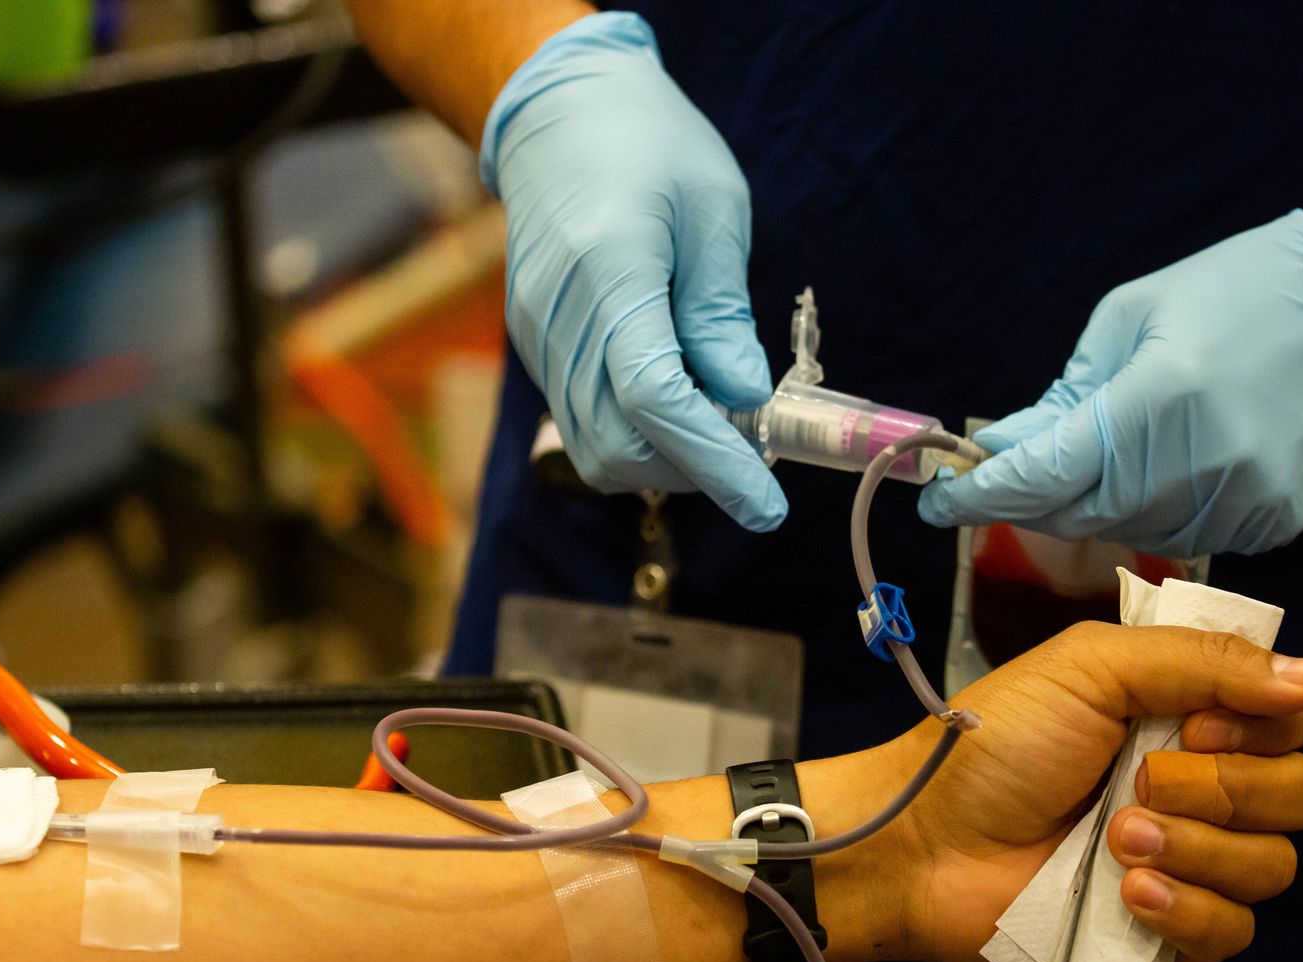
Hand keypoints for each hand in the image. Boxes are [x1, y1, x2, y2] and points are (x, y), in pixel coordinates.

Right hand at [482, 13, 785, 529]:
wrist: (558, 111)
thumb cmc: (649, 144)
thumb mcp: (713, 210)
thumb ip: (721, 312)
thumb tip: (744, 399)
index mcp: (612, 274)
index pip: (658, 402)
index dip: (716, 465)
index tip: (768, 508)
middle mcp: (561, 318)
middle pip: (619, 446)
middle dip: (691, 469)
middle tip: (752, 447)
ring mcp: (538, 337)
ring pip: (595, 447)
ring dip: (663, 458)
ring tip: (718, 416)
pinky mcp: (535, 344)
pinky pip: (582, 418)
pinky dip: (635, 432)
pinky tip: (678, 393)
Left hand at [882, 623, 1302, 961]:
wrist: (926, 843)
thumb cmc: (996, 744)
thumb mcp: (1092, 669)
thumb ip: (1205, 662)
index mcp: (1192, 713)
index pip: (1298, 718)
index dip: (1265, 725)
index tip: (1192, 725)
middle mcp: (1205, 785)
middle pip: (1300, 794)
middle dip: (1224, 790)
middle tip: (1140, 784)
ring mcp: (1191, 863)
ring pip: (1272, 867)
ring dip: (1195, 850)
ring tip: (1115, 842)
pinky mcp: (1168, 932)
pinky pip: (1233, 934)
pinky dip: (1185, 912)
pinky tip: (1127, 894)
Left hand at [917, 210, 1302, 555]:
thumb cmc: (1229, 293)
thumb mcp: (1127, 323)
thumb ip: (1062, 400)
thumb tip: (1000, 452)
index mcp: (1159, 400)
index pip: (1045, 475)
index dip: (981, 495)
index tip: (937, 500)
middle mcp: (1202, 463)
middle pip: (1079, 516)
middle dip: (1029, 503)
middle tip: (1000, 481)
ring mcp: (1244, 501)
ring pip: (1130, 533)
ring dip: (1094, 506)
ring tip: (1100, 457)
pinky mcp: (1275, 522)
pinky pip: (1187, 535)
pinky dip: (1155, 511)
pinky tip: (1165, 468)